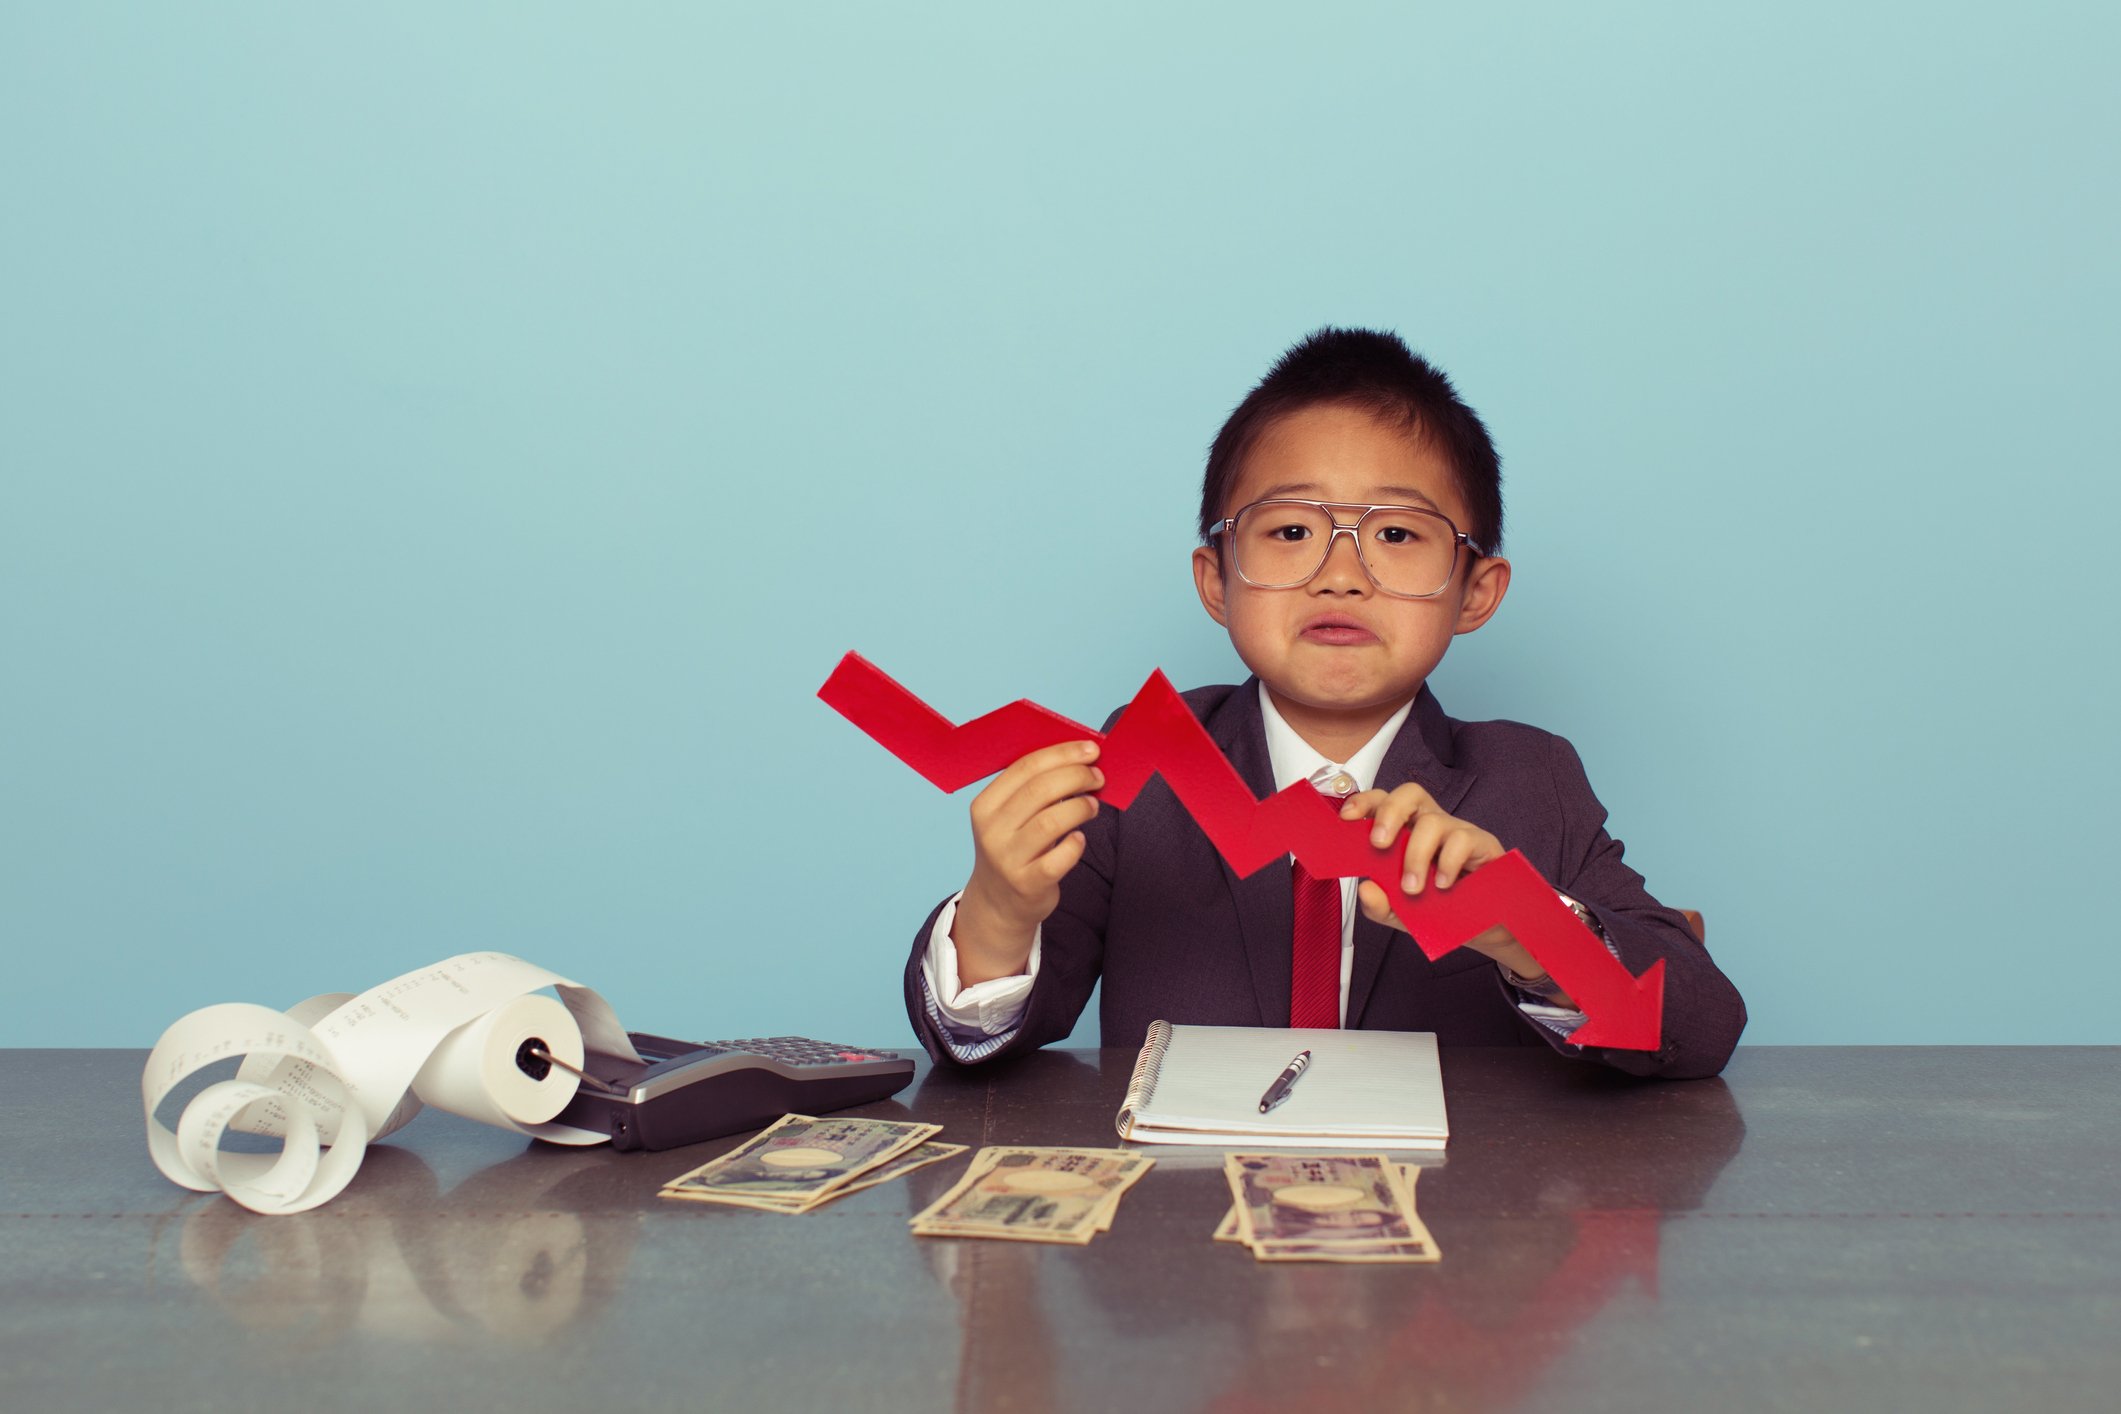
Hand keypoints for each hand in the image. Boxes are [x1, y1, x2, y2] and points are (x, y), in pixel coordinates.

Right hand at [953, 739, 1102, 982]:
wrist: (999, 901)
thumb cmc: (1014, 848)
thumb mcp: (1009, 817)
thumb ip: (1034, 789)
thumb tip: (1080, 758)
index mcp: (985, 805)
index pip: (1025, 767)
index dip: (1062, 754)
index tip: (1090, 749)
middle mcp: (992, 831)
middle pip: (1041, 790)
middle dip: (1077, 776)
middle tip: (1098, 777)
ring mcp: (1008, 859)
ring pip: (1052, 821)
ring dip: (1080, 807)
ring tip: (1093, 806)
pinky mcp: (1027, 884)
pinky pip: (1059, 858)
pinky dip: (1075, 844)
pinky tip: (1079, 839)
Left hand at [1339, 785, 1566, 999]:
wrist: (1487, 930)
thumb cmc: (1443, 910)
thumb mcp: (1403, 915)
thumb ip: (1380, 906)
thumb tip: (1366, 889)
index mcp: (1407, 833)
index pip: (1384, 803)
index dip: (1365, 803)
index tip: (1346, 819)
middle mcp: (1431, 825)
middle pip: (1410, 793)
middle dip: (1389, 812)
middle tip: (1378, 843)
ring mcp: (1457, 832)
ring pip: (1433, 821)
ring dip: (1416, 854)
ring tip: (1413, 887)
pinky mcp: (1483, 845)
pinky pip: (1463, 839)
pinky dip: (1448, 863)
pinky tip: (1443, 886)